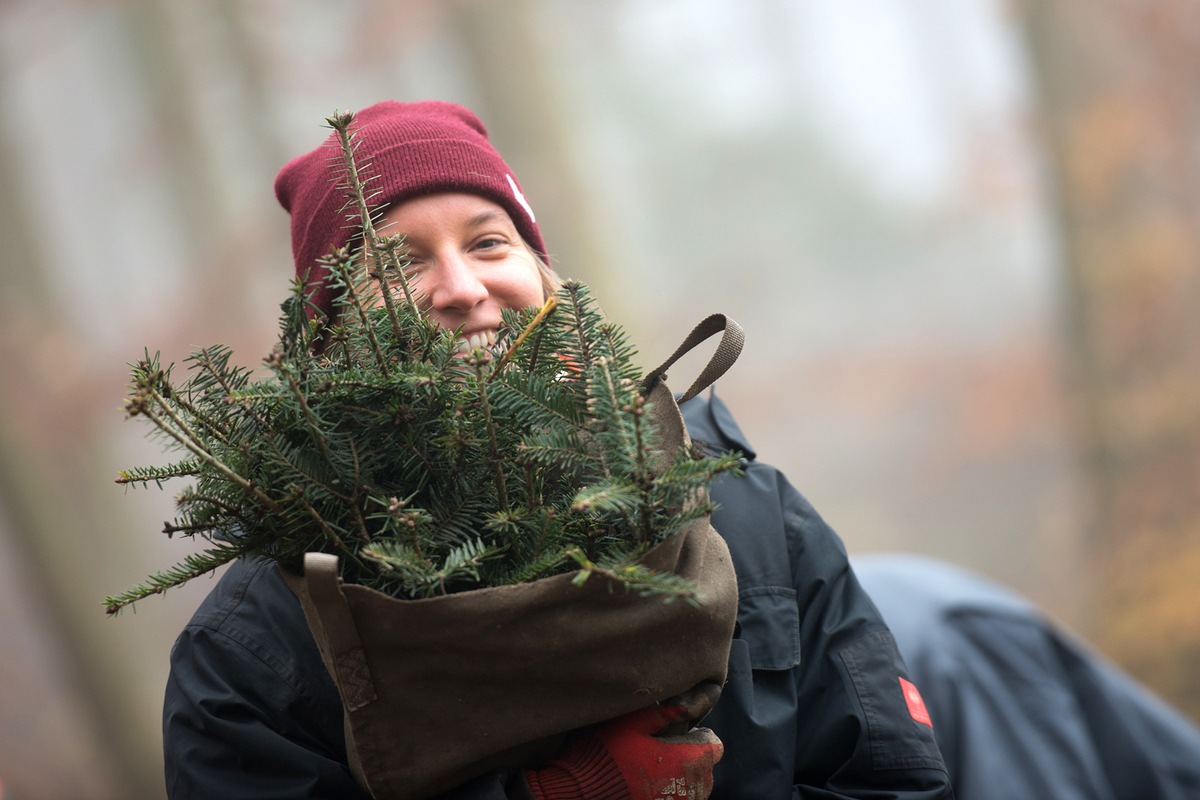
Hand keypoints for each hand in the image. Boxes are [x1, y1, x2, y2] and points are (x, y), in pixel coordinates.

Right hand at [524, 704, 722, 799]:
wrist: (578, 794)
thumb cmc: (604, 755)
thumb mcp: (631, 723)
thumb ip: (664, 713)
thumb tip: (687, 707)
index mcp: (688, 760)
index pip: (714, 745)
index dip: (697, 734)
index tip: (675, 731)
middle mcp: (691, 788)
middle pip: (703, 768)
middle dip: (687, 757)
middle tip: (657, 748)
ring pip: (690, 787)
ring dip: (677, 777)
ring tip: (648, 768)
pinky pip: (674, 798)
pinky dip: (664, 792)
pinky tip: (642, 785)